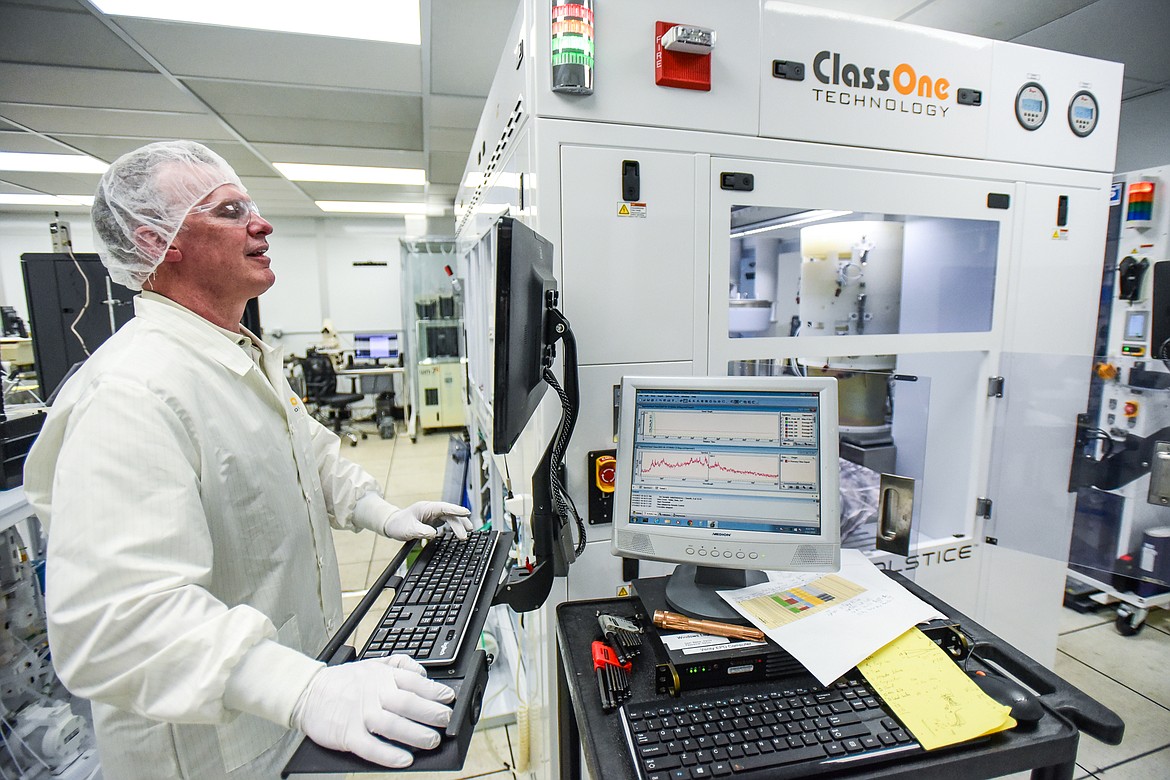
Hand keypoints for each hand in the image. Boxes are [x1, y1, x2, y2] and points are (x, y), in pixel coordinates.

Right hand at [291, 654, 454, 767]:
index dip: (434, 690)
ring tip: (432, 740)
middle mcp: (374, 694)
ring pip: (393, 725)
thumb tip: (423, 672)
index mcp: (382, 677)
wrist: (307, 692)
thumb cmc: (343, 681)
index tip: (449, 698)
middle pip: (407, 703)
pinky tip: (405, 759)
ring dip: (415, 734)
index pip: (414, 682)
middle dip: (431, 712)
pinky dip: (388, 754)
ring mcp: (361, 715)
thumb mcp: (373, 663)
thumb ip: (400, 664)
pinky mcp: (348, 735)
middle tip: (446, 720)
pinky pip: (371, 747)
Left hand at [382, 501, 473, 540]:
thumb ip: (421, 532)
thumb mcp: (408, 530)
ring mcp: (433, 515)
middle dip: (459, 523)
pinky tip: (458, 532)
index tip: (466, 512)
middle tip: (465, 535)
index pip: (444, 507)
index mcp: (426, 508)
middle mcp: (431, 510)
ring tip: (467, 533)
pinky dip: (454, 527)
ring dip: (459, 524)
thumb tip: (434, 534)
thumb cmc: (398, 525)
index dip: (456, 510)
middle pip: (450, 514)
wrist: (391, 525)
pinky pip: (447, 522)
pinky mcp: (433, 521)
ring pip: (450, 518)